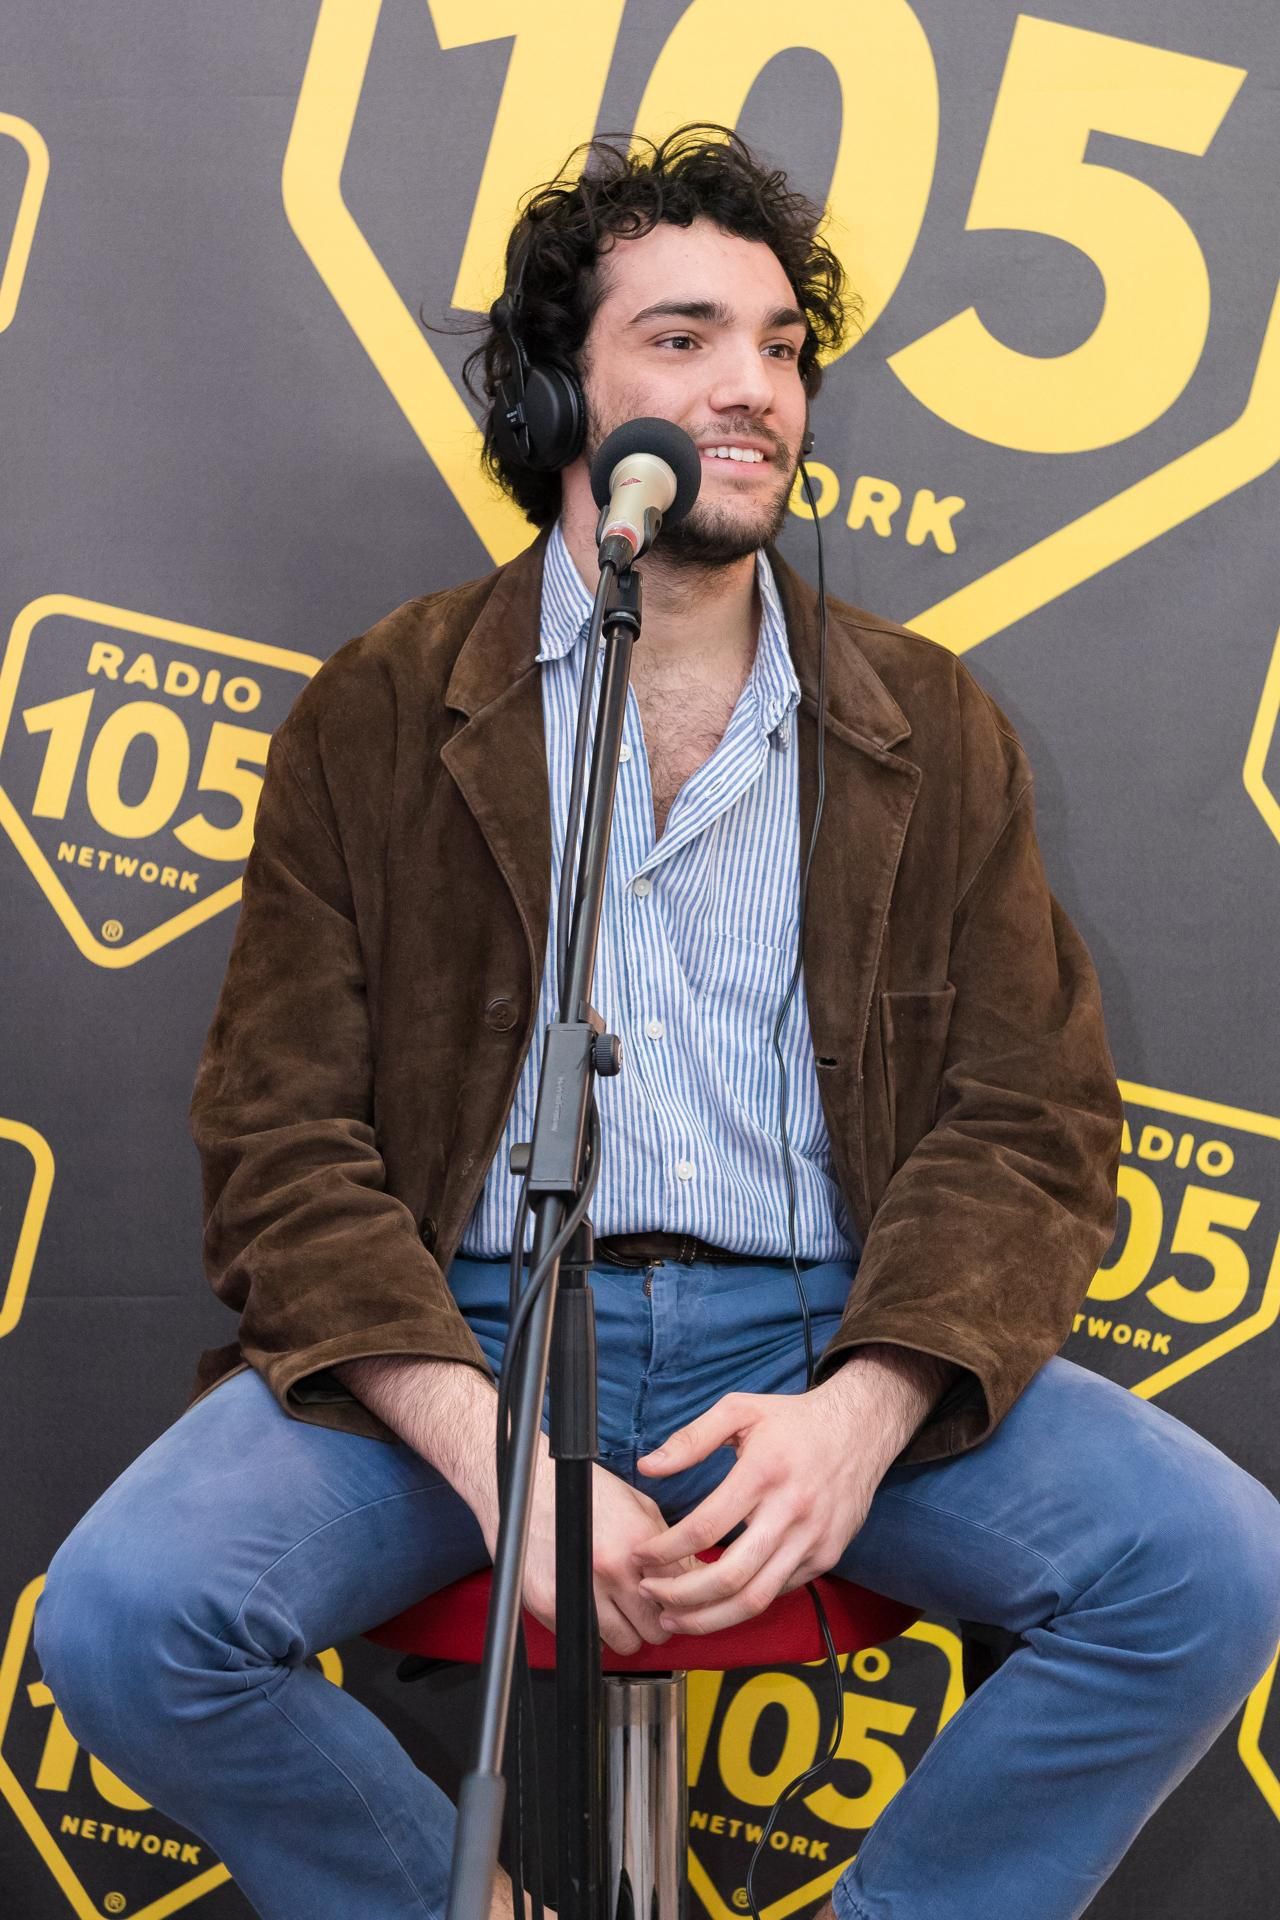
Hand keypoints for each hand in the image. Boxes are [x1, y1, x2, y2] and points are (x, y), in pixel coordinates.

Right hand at [504, 1448, 701, 1656]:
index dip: (680, 1597)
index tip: (674, 1597)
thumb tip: (693, 1576)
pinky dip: (593, 1628)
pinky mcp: (548, 1605)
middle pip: (655, 1631)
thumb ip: (668, 1544)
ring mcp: (579, 1590)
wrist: (526, 1487)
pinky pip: (587, 1640)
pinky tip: (590, 1601)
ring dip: (625, 1630)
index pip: (679, 1594)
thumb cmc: (582, 1492)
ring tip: (617, 1606)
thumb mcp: (637, 1505)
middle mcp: (609, 1568)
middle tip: (646, 1607)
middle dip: (655, 1621)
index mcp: (636, 1541)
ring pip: (624, 1644)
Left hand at [630, 1370, 904, 1635]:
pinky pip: (779, 1592)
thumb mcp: (739, 1410)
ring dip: (710, 1617)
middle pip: (729, 1577)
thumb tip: (648, 1467)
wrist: (860, 1429)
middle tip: (650, 1594)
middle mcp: (790, 1512)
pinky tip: (717, 1601)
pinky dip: (744, 1603)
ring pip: (756, 1599)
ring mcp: (812, 1540)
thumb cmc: (792, 1420)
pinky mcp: (827, 1556)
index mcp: (763, 1473)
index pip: (705, 1527)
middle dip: (681, 1595)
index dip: (665, 1550)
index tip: (641, 1557)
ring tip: (675, 1617)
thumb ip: (690, 1439)